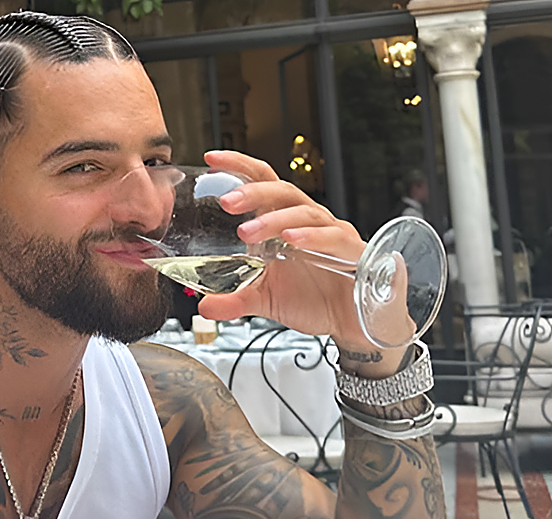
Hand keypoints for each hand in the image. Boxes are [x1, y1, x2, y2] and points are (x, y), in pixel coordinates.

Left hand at [194, 150, 408, 371]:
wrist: (351, 322)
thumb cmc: (314, 299)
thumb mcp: (265, 300)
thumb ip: (234, 300)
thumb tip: (205, 307)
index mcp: (283, 223)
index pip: (262, 183)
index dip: (240, 167)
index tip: (211, 158)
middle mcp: (307, 221)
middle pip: (282, 192)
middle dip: (252, 192)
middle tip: (225, 201)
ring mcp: (331, 233)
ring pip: (304, 212)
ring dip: (273, 219)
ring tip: (247, 231)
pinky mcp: (352, 252)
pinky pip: (332, 237)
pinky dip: (311, 236)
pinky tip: (291, 239)